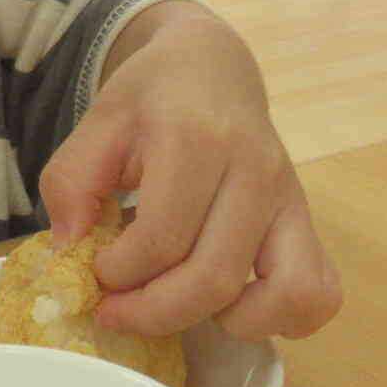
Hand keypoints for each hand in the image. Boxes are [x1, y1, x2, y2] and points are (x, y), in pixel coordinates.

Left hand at [39, 1, 340, 341]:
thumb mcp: (97, 122)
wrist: (212, 67)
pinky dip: (278, 319)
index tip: (94, 270)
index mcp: (198, 139)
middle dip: (154, 312)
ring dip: (222, 319)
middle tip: (116, 308)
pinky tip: (229, 305)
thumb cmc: (152, 98)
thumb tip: (69, 250)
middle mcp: (255, 171)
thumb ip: (71, 182)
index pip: (161, 237)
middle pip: (215, 277)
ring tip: (179, 301)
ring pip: (282, 294)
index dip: (118, 272)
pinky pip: (317, 293)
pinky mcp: (308, 222)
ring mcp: (290, 199)